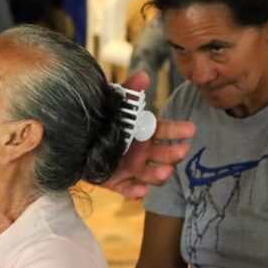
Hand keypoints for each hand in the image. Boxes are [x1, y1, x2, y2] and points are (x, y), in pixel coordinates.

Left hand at [101, 72, 195, 198]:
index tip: (191, 129)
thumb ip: (129, 91)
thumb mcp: (115, 103)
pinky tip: (141, 191)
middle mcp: (142, 152)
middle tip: (181, 150)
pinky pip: (127, 189)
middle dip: (174, 153)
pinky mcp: (116, 181)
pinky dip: (135, 192)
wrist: (76, 138)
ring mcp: (131, 167)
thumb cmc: (102, 120)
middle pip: (163, 155)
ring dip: (159, 174)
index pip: (166, 131)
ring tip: (165, 171)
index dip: (178, 130)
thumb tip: (144, 75)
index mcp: (144, 133)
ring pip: (150, 174)